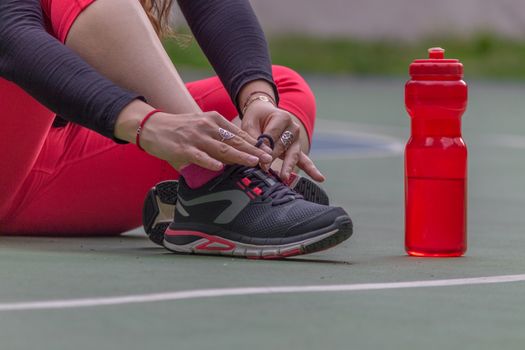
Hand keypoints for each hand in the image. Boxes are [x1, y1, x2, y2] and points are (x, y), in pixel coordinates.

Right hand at [114, 101, 272, 170]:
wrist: (152, 126)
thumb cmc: (180, 130)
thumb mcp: (203, 127)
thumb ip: (219, 139)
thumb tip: (237, 156)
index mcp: (215, 120)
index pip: (239, 133)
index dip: (255, 144)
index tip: (268, 152)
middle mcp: (208, 126)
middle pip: (235, 140)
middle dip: (254, 150)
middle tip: (268, 159)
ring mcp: (196, 137)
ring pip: (222, 148)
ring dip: (239, 156)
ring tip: (253, 162)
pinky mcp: (183, 148)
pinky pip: (199, 156)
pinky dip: (209, 162)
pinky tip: (219, 167)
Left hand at [241, 100, 324, 181]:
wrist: (264, 114)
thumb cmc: (257, 118)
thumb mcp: (250, 123)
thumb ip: (253, 138)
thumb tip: (260, 156)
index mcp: (282, 118)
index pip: (273, 136)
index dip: (264, 148)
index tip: (258, 160)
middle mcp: (293, 128)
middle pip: (283, 146)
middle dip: (273, 158)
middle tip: (265, 168)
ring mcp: (296, 140)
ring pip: (293, 155)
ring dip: (288, 166)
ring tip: (284, 177)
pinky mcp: (296, 149)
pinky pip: (304, 160)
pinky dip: (311, 170)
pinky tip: (320, 178)